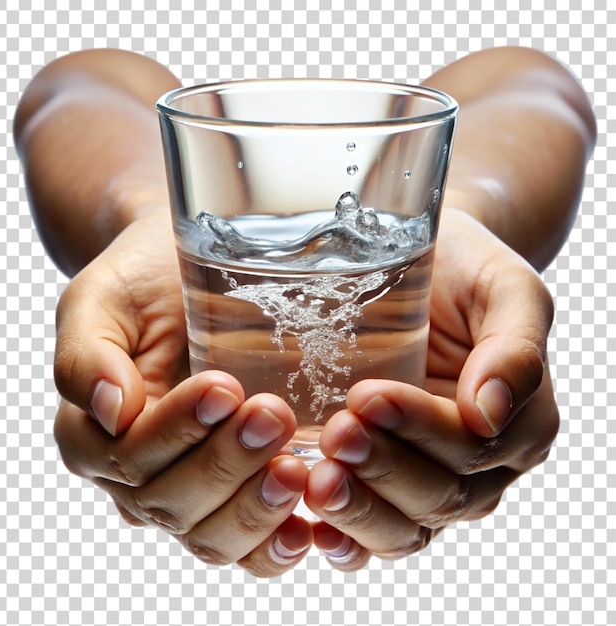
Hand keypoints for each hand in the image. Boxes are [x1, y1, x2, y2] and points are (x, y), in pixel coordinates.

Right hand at [53, 212, 312, 576]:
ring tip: (296, 471)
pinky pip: (246, 546)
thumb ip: (87, 355)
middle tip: (274, 415)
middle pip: (172, 502)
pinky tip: (305, 528)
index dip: (177, 431)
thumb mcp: (102, 300)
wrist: (184, 275)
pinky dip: (273, 545)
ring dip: (254, 509)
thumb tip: (111, 411)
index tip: (224, 387)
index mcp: (94, 434)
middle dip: (225, 464)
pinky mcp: (234, 492)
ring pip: (209, 536)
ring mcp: (187, 489)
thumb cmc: (145, 282)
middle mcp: (135, 475)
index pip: (130, 456)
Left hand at [305, 209, 559, 570]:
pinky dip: (346, 540)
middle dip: (383, 469)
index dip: (420, 430)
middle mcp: (481, 467)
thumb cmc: (467, 274)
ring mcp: (434, 482)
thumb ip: (514, 348)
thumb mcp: (507, 291)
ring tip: (316, 482)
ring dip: (360, 510)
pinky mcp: (390, 484)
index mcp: (518, 426)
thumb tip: (490, 412)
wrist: (432, 271)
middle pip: (437, 496)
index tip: (367, 397)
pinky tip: (314, 527)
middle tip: (336, 433)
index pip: (471, 448)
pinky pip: (377, 531)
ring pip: (406, 527)